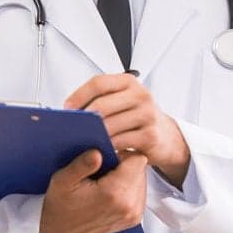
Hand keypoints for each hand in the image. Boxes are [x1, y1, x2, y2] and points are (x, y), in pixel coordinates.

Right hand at [38, 149, 146, 232]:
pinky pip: (140, 192)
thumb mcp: (62, 180)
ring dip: (127, 176)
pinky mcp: (134, 218)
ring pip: (142, 179)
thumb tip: (98, 153)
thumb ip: (82, 165)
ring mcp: (133, 215)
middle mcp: (129, 206)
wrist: (59, 232)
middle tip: (103, 171)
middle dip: (125, 165)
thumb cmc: (60, 206)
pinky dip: (128, 187)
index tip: (107, 158)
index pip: (137, 159)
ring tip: (105, 181)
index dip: (122, 154)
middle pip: (141, 169)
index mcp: (114, 194)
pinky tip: (110, 190)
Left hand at [64, 73, 190, 187]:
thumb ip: (101, 100)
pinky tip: (99, 151)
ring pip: (109, 126)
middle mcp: (140, 95)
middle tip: (70, 129)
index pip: (99, 83)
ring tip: (80, 141)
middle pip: (102, 105)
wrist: (165, 134)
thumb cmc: (138, 117)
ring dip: (92, 136)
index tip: (67, 108)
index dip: (79, 95)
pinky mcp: (150, 135)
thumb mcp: (122, 101)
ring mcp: (147, 114)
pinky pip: (120, 142)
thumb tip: (70, 112)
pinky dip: (107, 148)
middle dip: (83, 119)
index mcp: (129, 82)